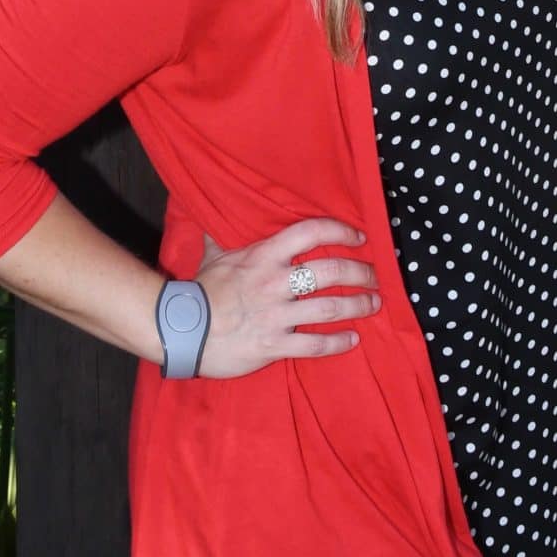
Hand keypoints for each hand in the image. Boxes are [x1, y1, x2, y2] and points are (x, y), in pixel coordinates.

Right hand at [193, 217, 380, 377]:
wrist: (181, 331)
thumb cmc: (201, 291)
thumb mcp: (215, 254)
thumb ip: (226, 234)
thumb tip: (220, 210)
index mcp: (263, 256)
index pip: (310, 233)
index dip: (339, 231)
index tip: (357, 236)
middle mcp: (275, 283)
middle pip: (330, 272)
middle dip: (359, 272)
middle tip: (375, 276)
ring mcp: (276, 316)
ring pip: (329, 308)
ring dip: (357, 305)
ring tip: (373, 303)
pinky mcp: (274, 346)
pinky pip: (314, 345)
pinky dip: (338, 342)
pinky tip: (353, 339)